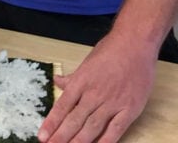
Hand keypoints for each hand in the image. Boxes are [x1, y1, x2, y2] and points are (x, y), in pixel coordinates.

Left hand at [38, 31, 156, 142]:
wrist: (135, 44)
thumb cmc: (111, 50)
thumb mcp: (87, 62)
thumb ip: (73, 77)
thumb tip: (57, 81)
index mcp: (81, 82)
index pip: (62, 107)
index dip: (52, 123)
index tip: (42, 136)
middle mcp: (93, 94)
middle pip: (74, 120)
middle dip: (62, 137)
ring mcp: (112, 103)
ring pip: (92, 128)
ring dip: (78, 142)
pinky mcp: (129, 109)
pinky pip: (115, 130)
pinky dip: (105, 142)